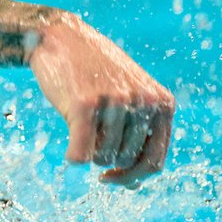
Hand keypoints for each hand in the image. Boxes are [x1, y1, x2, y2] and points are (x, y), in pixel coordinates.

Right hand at [28, 11, 174, 186]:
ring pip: (103, 158)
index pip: (154, 161)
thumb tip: (133, 184)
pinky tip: (69, 151)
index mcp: (161, 102)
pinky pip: (81, 153)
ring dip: (88, 151)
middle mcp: (144, 102)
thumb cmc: (92, 72)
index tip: (110, 178)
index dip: (131, 177)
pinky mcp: (85, 104)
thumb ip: (138, 134)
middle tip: (89, 138)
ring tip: (80, 127)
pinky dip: (73, 157)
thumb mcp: (128, 97)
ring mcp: (116, 102)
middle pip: (125, 161)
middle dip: (105, 158)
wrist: (59, 37)